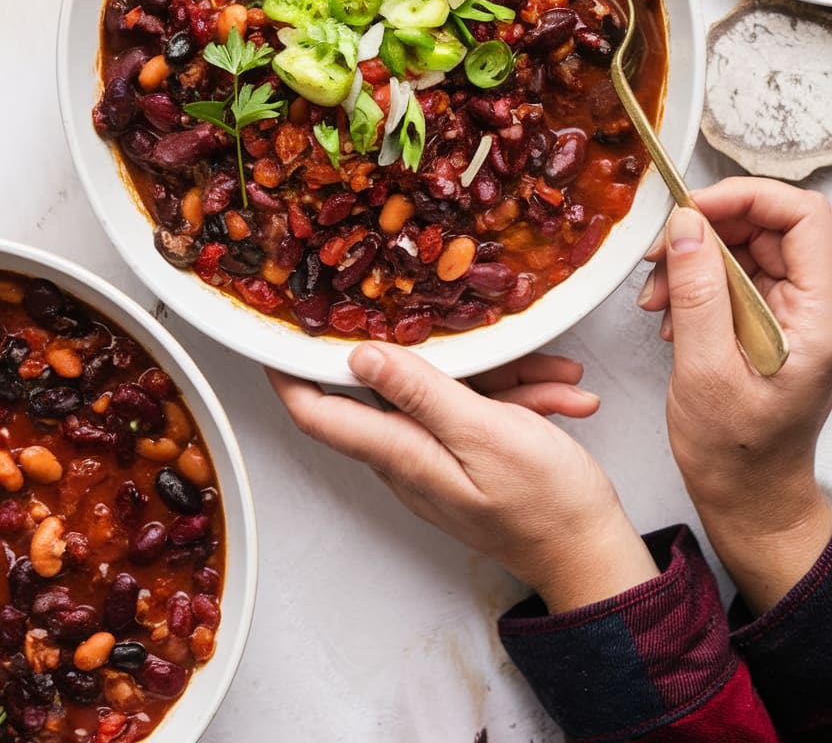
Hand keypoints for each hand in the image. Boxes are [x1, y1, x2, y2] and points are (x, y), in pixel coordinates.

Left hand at [269, 344, 657, 613]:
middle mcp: (410, 458)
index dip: (290, 372)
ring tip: (552, 379)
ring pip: (450, 393)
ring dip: (502, 378)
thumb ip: (421, 393)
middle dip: (436, 353)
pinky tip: (558, 397)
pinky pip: (480, 411)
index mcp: (402, 454)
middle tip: (469, 322)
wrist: (594, 555)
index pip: (320, 413)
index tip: (277, 330)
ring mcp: (441, 458)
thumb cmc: (545, 504)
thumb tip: (360, 360)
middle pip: (395, 389)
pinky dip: (517, 399)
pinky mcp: (471, 457)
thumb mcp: (483, 432)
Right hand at [639, 177, 831, 611]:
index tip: (693, 209)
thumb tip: (687, 226)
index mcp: (820, 316)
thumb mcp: (705, 369)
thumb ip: (698, 292)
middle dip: (709, 229)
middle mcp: (814, 306)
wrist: (747, 496)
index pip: (803, 217)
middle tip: (661, 251)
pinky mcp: (767, 320)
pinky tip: (669, 313)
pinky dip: (694, 281)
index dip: (747, 198)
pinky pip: (732, 275)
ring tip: (656, 294)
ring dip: (694, 259)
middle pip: (770, 225)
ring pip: (745, 247)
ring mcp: (791, 312)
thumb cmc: (735, 452)